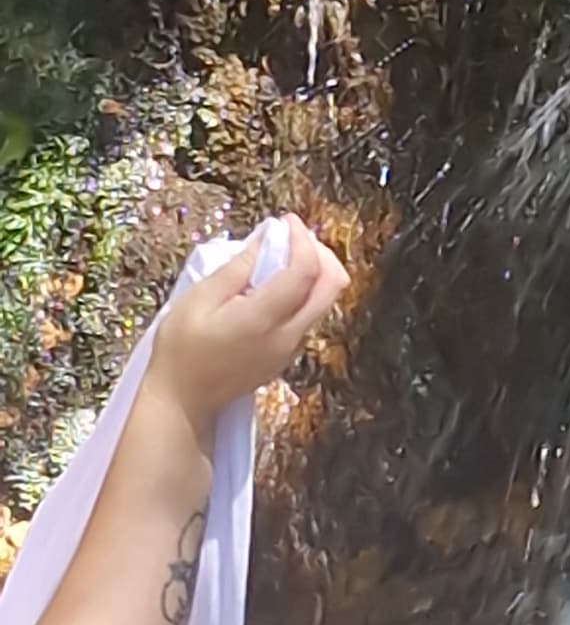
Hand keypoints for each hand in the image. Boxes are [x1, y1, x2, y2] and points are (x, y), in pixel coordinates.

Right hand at [147, 222, 348, 443]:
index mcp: (264, 318)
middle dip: (320, 253)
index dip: (303, 239)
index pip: (307, 270)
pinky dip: (303, 292)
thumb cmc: (181, 349)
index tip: (287, 222)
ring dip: (314, 273)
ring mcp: (291, 349)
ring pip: (324, 301)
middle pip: (333, 285)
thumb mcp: (199, 299)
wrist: (183, 402)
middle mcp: (288, 335)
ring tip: (281, 258)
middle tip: (291, 239)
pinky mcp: (286, 357)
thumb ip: (238, 268)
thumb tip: (267, 238)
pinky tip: (273, 286)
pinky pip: (309, 316)